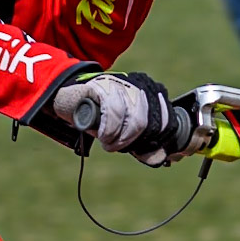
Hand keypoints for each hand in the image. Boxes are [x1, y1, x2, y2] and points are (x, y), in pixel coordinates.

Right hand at [51, 71, 172, 164]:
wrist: (72, 99)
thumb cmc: (102, 117)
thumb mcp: (125, 132)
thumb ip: (142, 144)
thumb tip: (158, 158)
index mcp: (152, 93)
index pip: (167, 123)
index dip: (155, 143)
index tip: (139, 151)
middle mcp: (140, 84)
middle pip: (150, 123)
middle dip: (133, 142)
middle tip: (116, 147)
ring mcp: (122, 82)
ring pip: (135, 118)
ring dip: (120, 139)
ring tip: (108, 142)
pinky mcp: (103, 84)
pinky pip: (113, 111)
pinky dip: (109, 130)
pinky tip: (102, 136)